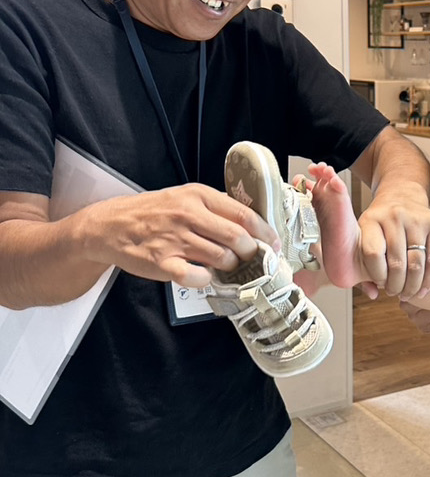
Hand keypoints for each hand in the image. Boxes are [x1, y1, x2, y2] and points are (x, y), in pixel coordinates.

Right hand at [83, 184, 276, 287]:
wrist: (109, 225)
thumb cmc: (152, 213)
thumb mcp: (184, 198)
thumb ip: (214, 208)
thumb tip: (250, 224)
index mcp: (197, 196)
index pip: (244, 214)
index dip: (265, 232)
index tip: (273, 244)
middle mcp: (188, 215)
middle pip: (238, 237)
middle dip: (252, 252)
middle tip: (255, 260)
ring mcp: (175, 239)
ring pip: (221, 257)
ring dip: (231, 267)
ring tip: (228, 267)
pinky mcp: (163, 262)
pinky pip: (196, 276)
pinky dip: (206, 280)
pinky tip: (204, 276)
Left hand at [356, 189, 429, 299]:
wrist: (401, 196)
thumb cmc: (379, 224)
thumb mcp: (363, 237)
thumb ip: (362, 267)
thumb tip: (372, 294)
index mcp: (371, 219)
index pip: (373, 254)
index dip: (377, 275)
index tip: (379, 283)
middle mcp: (394, 216)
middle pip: (397, 263)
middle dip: (396, 285)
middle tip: (394, 293)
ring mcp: (416, 219)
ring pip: (417, 264)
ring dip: (412, 286)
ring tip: (407, 294)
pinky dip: (428, 280)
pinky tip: (422, 290)